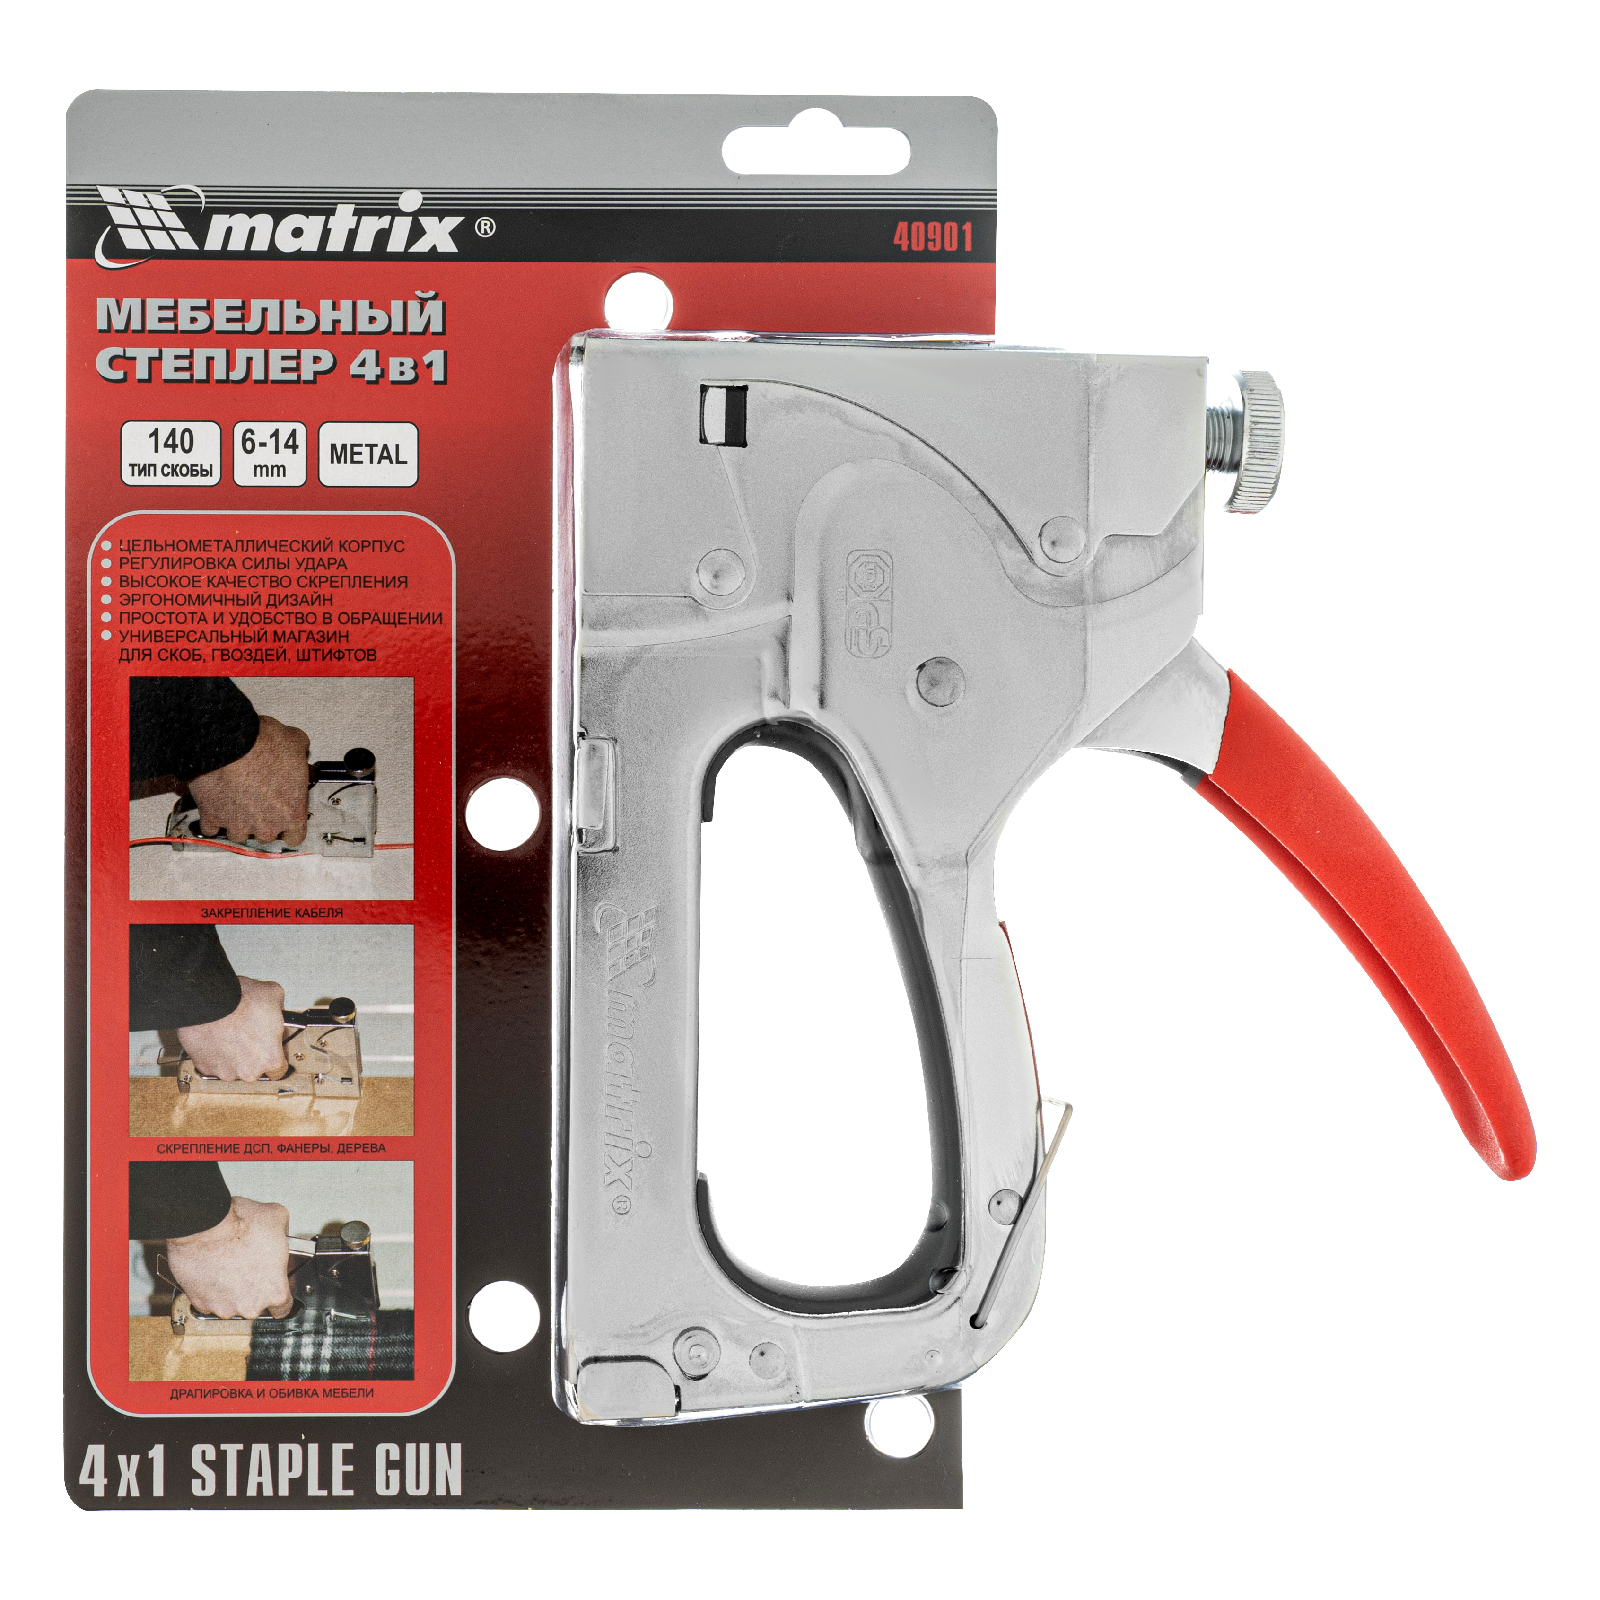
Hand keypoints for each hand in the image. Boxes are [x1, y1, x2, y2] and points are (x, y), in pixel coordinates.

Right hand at [166, 1196, 293, 1318]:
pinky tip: (214, 1269)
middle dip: (254, 1288)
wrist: (204, 1226)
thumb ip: (285, 1238)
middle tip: (249, 1266)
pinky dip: (212, 1289)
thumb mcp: (278, 1220)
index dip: (278, 1292)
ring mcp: (223, 1307)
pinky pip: (210, 1300)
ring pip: (232, 1303)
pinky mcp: (201, 1303)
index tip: (274, 1285)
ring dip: (232, 1289)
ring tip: (229, 1265)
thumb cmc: (239, 1225)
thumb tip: (281, 1237)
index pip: (283, 1307)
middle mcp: (249, 1305)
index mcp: (274, 1291)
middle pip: (256, 1304)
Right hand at [177, 976, 287, 1080]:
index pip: (279, 1070)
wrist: (207, 1001)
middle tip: (249, 1036)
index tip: (271, 1047)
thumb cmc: (239, 1000)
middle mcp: (249, 1071)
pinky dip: (215, 1054)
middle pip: (255, 1069)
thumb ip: (280, 1012)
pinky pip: (213, 1064)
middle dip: (253, 1055)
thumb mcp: (273, 995)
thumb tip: (276, 1011)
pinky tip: (217, 1038)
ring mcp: (225, 1072)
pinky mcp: (205, 1067)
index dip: (275, 1055)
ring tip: (231, 1035)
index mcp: (271, 1058)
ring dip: (233, 1056)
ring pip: (233, 1068)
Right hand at [188, 715, 310, 845]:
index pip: (295, 837)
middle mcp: (266, 825)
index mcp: (291, 813)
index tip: (283, 817)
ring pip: (239, 834)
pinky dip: (212, 818)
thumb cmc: (262, 745)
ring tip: (237, 801)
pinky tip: (216, 806)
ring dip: (237, 821)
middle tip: (258, 801)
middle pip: (266, 835)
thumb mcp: (295, 743)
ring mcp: (238, 825)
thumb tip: (296, 748)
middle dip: (262, 821)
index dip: (288, 826)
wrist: (228, 743)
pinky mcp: (212, 818)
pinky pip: (211, 828)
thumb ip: (299, 754)